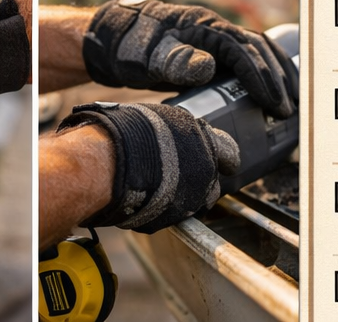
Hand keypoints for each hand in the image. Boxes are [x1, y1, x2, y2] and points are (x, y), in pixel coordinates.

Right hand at [56, 101, 238, 232]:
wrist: (107, 162)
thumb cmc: (129, 132)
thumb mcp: (162, 118)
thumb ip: (181, 132)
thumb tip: (182, 135)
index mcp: (208, 143)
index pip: (231, 154)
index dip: (224, 158)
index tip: (223, 162)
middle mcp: (205, 173)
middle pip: (213, 183)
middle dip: (200, 180)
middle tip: (180, 173)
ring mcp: (191, 199)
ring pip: (196, 202)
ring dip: (184, 196)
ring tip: (161, 186)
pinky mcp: (172, 219)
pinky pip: (174, 214)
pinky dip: (165, 208)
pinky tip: (149, 197)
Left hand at [84, 0, 294, 117]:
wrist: (113, 38)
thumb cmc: (130, 46)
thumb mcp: (148, 56)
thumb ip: (175, 60)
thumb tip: (208, 66)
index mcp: (203, 27)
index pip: (242, 50)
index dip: (261, 76)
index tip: (273, 103)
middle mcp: (213, 28)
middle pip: (257, 48)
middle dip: (276, 78)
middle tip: (287, 110)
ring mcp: (213, 38)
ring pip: (256, 51)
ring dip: (276, 73)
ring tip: (289, 102)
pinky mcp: (210, 51)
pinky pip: (244, 59)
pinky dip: (262, 73)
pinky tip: (268, 93)